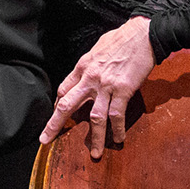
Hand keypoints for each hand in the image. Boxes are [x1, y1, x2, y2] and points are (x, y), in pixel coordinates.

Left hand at [40, 16, 154, 159]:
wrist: (143, 35)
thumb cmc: (121, 39)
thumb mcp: (96, 49)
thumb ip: (88, 65)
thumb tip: (83, 76)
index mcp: (81, 67)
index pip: (63, 90)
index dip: (58, 104)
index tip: (57, 114)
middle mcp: (89, 78)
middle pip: (67, 105)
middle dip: (55, 124)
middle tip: (46, 139)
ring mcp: (106, 86)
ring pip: (95, 117)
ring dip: (95, 137)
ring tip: (95, 153)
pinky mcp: (123, 90)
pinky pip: (117, 114)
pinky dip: (117, 129)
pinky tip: (119, 139)